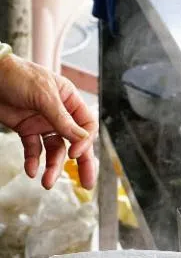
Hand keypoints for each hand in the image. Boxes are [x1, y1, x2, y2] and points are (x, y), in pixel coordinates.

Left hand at [0, 53, 96, 190]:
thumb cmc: (16, 74)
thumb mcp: (43, 95)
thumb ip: (62, 119)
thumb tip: (82, 139)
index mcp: (70, 101)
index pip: (86, 127)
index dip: (84, 142)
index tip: (74, 154)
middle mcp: (60, 115)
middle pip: (76, 143)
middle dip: (82, 164)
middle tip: (86, 183)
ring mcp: (43, 124)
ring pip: (55, 151)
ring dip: (52, 167)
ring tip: (47, 182)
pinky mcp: (26, 130)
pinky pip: (34, 150)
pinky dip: (33, 161)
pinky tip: (31, 170)